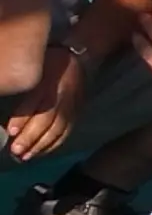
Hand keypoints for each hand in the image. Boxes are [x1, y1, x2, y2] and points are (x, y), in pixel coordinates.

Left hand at [5, 46, 84, 161]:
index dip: (23, 118)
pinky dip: (55, 143)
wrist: (77, 57)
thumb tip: (10, 117)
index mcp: (49, 81)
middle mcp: (62, 94)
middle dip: (32, 136)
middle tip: (16, 151)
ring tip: (26, 156)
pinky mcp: (78, 111)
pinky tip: (42, 151)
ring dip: (42, 144)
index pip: (37, 102)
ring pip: (59, 127)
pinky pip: (68, 130)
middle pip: (49, 118)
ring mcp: (73, 104)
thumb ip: (23, 88)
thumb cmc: (47, 62)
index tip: (11, 132)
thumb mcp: (34, 70)